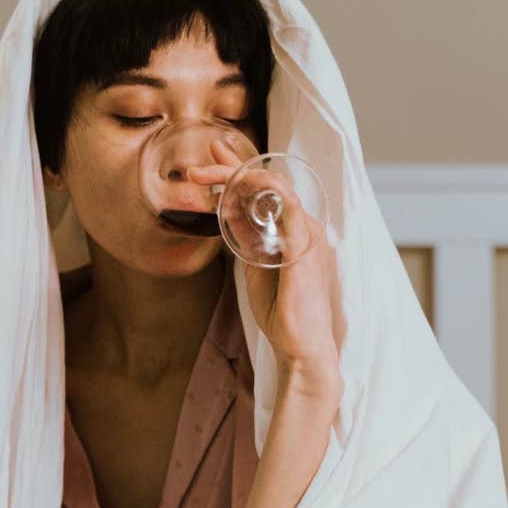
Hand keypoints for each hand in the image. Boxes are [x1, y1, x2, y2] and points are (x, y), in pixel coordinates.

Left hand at [188, 140, 342, 401]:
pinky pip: (286, 206)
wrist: (300, 348)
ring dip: (237, 177)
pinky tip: (236, 187)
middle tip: (198, 165)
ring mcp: (308, 234)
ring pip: (274, 188)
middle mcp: (305, 226)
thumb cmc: (282, 313)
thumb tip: (225, 213)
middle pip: (269, 183)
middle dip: (231, 168)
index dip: (240, 171)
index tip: (212, 159)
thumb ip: (245, 239)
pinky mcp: (306, 246)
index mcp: (294, 230)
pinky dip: (261, 192)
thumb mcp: (254, 266)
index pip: (268, 191)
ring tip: (205, 176)